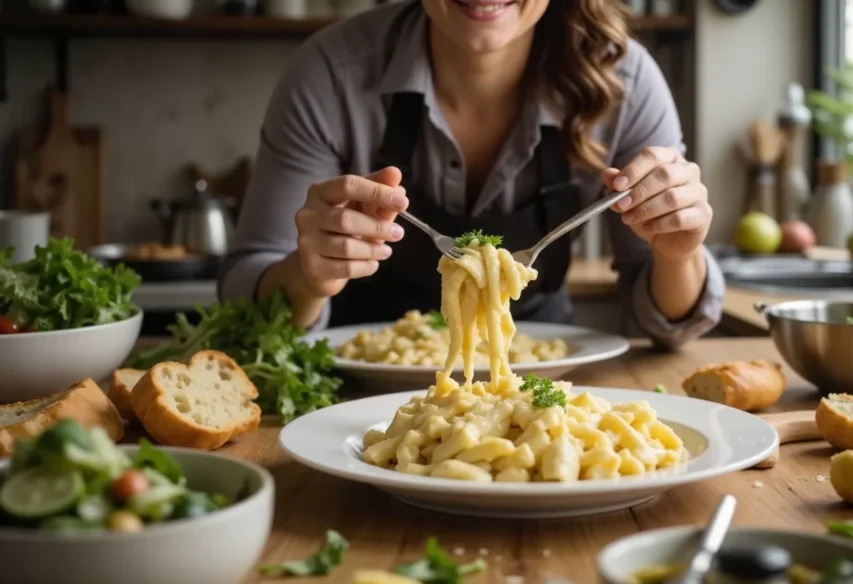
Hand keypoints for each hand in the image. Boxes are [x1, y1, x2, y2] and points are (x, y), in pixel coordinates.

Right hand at [294, 166, 408, 297]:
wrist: (322, 263)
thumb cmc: (346, 227)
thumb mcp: (363, 206)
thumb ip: (379, 189)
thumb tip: (395, 174)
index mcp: (320, 191)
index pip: (348, 185)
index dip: (377, 192)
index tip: (403, 203)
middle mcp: (308, 214)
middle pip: (345, 219)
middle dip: (377, 227)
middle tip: (399, 233)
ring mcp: (306, 241)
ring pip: (345, 247)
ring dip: (373, 249)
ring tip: (387, 251)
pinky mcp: (312, 266)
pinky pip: (345, 268)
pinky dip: (365, 267)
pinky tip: (373, 263)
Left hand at [603, 147, 711, 261]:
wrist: (669, 240)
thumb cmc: (650, 212)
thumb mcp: (630, 197)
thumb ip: (619, 184)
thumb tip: (608, 174)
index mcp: (670, 159)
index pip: (653, 155)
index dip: (633, 169)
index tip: (617, 185)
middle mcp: (689, 171)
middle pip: (664, 175)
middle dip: (638, 191)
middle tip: (621, 205)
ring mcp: (699, 192)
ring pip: (672, 197)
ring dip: (646, 209)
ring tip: (628, 218)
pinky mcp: (703, 214)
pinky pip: (680, 218)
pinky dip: (659, 224)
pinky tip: (647, 227)